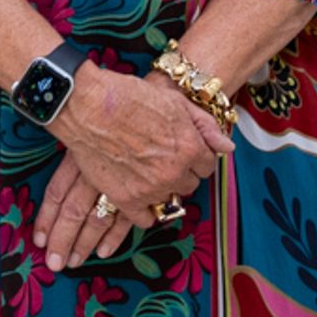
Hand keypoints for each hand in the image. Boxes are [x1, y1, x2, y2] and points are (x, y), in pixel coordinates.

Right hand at [33, 68, 226, 271]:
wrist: (89, 106)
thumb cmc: (130, 97)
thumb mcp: (176, 102)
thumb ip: (205, 126)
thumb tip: (227, 147)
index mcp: (190, 148)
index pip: (208, 166)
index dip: (197, 157)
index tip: (185, 152)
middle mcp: (174, 172)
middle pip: (190, 185)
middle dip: (181, 173)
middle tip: (164, 159)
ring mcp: (150, 189)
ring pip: (169, 200)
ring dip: (162, 189)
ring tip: (147, 172)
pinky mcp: (125, 199)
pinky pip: (145, 219)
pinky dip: (145, 211)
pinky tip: (140, 196)